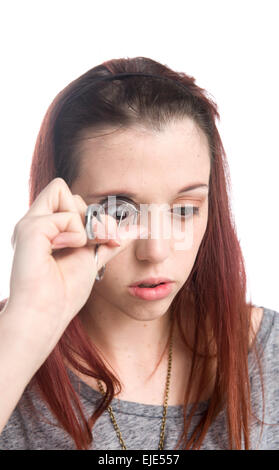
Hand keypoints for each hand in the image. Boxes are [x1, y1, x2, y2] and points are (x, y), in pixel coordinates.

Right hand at [6, 178, 146, 338]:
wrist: (47, 315)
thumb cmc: (64, 293)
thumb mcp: (94, 259)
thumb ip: (110, 241)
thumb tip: (139, 228)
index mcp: (48, 228)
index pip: (72, 199)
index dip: (93, 214)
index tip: (107, 239)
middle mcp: (36, 222)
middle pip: (68, 191)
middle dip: (91, 216)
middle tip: (97, 241)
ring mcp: (30, 224)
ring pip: (61, 191)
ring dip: (82, 222)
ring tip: (79, 246)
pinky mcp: (29, 230)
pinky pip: (62, 215)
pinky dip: (73, 234)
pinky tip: (64, 250)